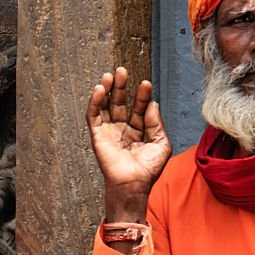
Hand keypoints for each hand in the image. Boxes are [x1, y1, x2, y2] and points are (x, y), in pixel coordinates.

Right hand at [85, 67, 170, 222]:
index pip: (139, 107)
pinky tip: (100, 89)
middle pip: (121, 102)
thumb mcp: (161, 144)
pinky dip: (95, 102)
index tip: (146, 84)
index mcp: (138, 130)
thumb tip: (153, 103)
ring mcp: (109, 132)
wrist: (133, 184)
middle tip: (123, 71)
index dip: (142, 95)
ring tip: (110, 75)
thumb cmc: (148, 170)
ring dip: (107, 90)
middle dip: (122, 87)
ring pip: (106, 106)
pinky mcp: (97, 136)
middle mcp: (123, 129)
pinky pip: (94, 116)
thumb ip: (156, 123)